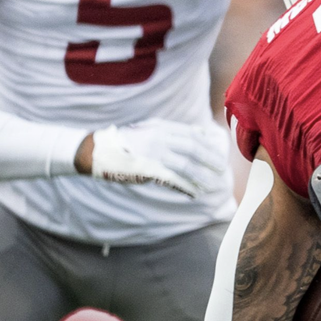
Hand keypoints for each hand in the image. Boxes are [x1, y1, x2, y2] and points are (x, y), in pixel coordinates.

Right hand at [86, 119, 229, 198]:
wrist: (99, 151)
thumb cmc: (127, 142)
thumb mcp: (149, 129)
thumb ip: (171, 132)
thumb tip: (197, 134)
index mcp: (162, 127)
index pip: (192, 134)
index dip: (209, 144)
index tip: (220, 151)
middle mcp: (160, 138)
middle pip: (193, 148)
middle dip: (210, 159)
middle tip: (221, 168)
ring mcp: (155, 154)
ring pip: (186, 165)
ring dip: (202, 176)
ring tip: (213, 184)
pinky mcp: (148, 169)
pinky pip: (172, 179)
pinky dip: (186, 186)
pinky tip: (195, 192)